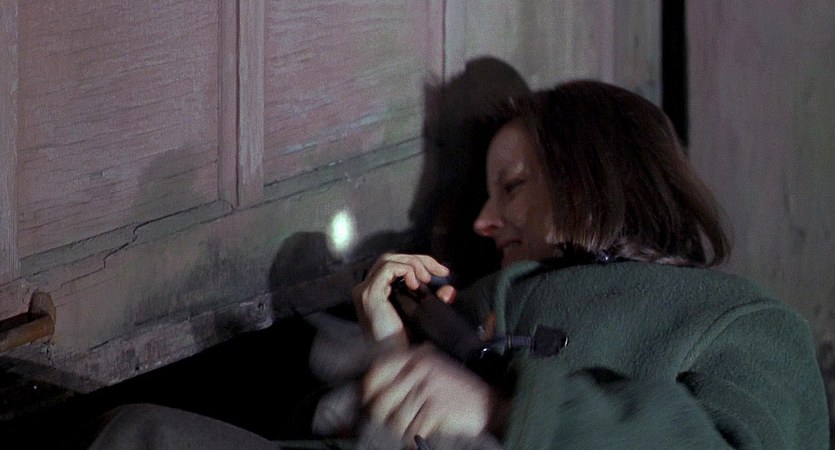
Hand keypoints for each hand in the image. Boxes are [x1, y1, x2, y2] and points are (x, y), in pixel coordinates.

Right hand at [352, 253, 455, 342]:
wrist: (396, 360)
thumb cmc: (406, 343)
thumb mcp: (423, 315)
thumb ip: (435, 300)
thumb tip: (449, 289)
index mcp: (378, 292)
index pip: (397, 265)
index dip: (421, 263)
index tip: (442, 271)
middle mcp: (367, 289)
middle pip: (393, 258)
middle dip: (419, 260)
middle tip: (440, 271)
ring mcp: (365, 291)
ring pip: (388, 259)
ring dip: (413, 263)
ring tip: (426, 279)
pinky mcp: (369, 294)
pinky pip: (387, 268)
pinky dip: (405, 270)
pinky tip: (416, 283)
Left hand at [363, 344, 495, 447]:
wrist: (488, 404)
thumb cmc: (456, 389)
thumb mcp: (432, 368)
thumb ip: (405, 370)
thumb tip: (370, 385)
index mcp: (417, 356)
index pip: (378, 370)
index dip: (370, 389)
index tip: (371, 400)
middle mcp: (421, 368)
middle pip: (383, 399)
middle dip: (385, 416)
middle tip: (395, 420)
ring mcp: (429, 387)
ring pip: (397, 418)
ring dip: (403, 428)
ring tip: (415, 426)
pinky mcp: (436, 408)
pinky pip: (413, 428)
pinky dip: (416, 436)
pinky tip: (424, 433)